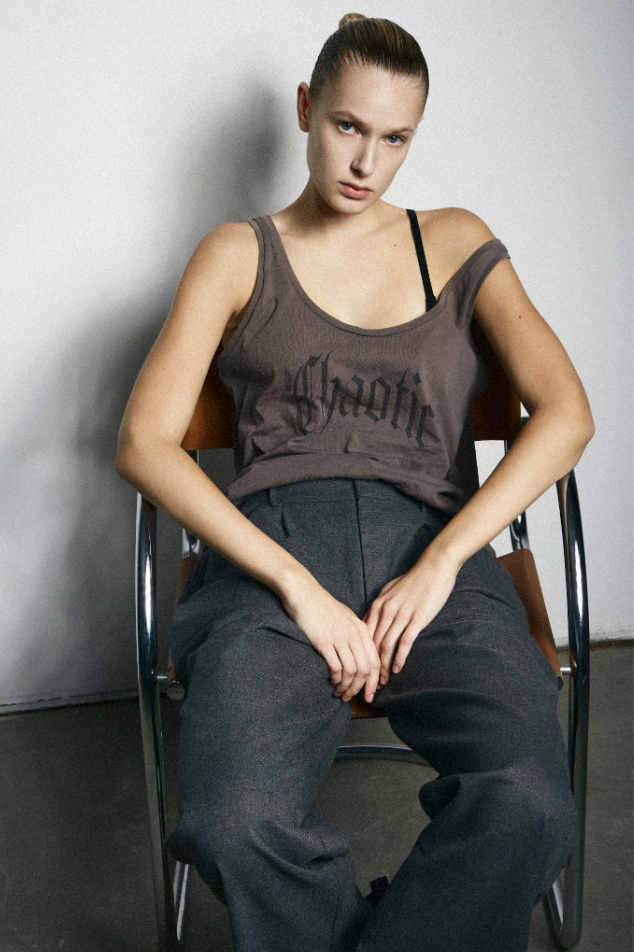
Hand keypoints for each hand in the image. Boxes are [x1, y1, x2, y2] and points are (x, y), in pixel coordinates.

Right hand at [281, 581, 380, 703]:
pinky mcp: (323, 641)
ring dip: (347, 687)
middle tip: (353, 698)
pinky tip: (332, 683)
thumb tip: (361, 655)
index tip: (370, 693)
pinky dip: (336, 680)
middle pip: (365, 669)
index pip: (375, 660)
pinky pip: (336, 667)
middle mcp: (354, 634)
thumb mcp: (346, 617)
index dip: (374, 680)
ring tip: (340, 694)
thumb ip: (356, 634)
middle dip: (361, 688)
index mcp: (361, 629)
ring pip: (352, 671)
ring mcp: (339, 638)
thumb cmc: (323, 606)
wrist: (304, 593)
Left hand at [363, 549, 459, 686]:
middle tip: (368, 681)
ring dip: (384, 666)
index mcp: (378, 605)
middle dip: (370, 665)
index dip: (362, 654)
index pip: (364, 634)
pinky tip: (398, 669)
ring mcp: (400, 615)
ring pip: (386, 646)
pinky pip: (404, 642)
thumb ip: (382, 606)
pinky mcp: (416, 619)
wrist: (434, 567)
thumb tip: (374, 620)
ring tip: (382, 681)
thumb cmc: (414, 579)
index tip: (361, 667)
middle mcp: (386, 611)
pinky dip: (399, 658)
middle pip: (373, 644)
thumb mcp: (391, 590)